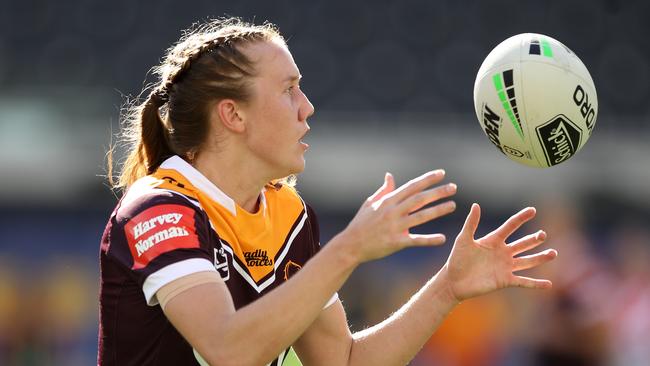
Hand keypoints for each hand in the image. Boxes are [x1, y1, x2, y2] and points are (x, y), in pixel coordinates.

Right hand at [339, 170, 456, 263]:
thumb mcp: (370, 203)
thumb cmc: (361, 223)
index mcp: (388, 201)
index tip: (442, 174)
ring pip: (421, 217)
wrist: (351, 244)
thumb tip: (390, 176)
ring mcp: (395, 227)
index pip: (412, 187)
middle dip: (438, 192)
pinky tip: (443, 239)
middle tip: (453, 187)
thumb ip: (384, 190)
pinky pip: (416, 240)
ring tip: (452, 205)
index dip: (427, 179)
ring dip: (438, 210)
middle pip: (419, 199)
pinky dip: (429, 239)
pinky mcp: (396, 242)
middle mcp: (393, 212)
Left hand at [443, 203, 556, 301]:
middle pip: (522, 244)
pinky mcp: (505, 281)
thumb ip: (471, 224)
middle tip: (542, 234)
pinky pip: (524, 282)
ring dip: (540, 258)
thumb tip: (476, 205)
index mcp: (493, 240)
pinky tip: (549, 284)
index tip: (532, 210)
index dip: (521, 218)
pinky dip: (536, 283)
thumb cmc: (457, 259)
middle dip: (534, 239)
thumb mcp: (463, 239)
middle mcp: (502, 253)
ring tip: (554, 253)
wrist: (453, 281)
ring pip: (527, 261)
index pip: (510, 226)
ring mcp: (505, 267)